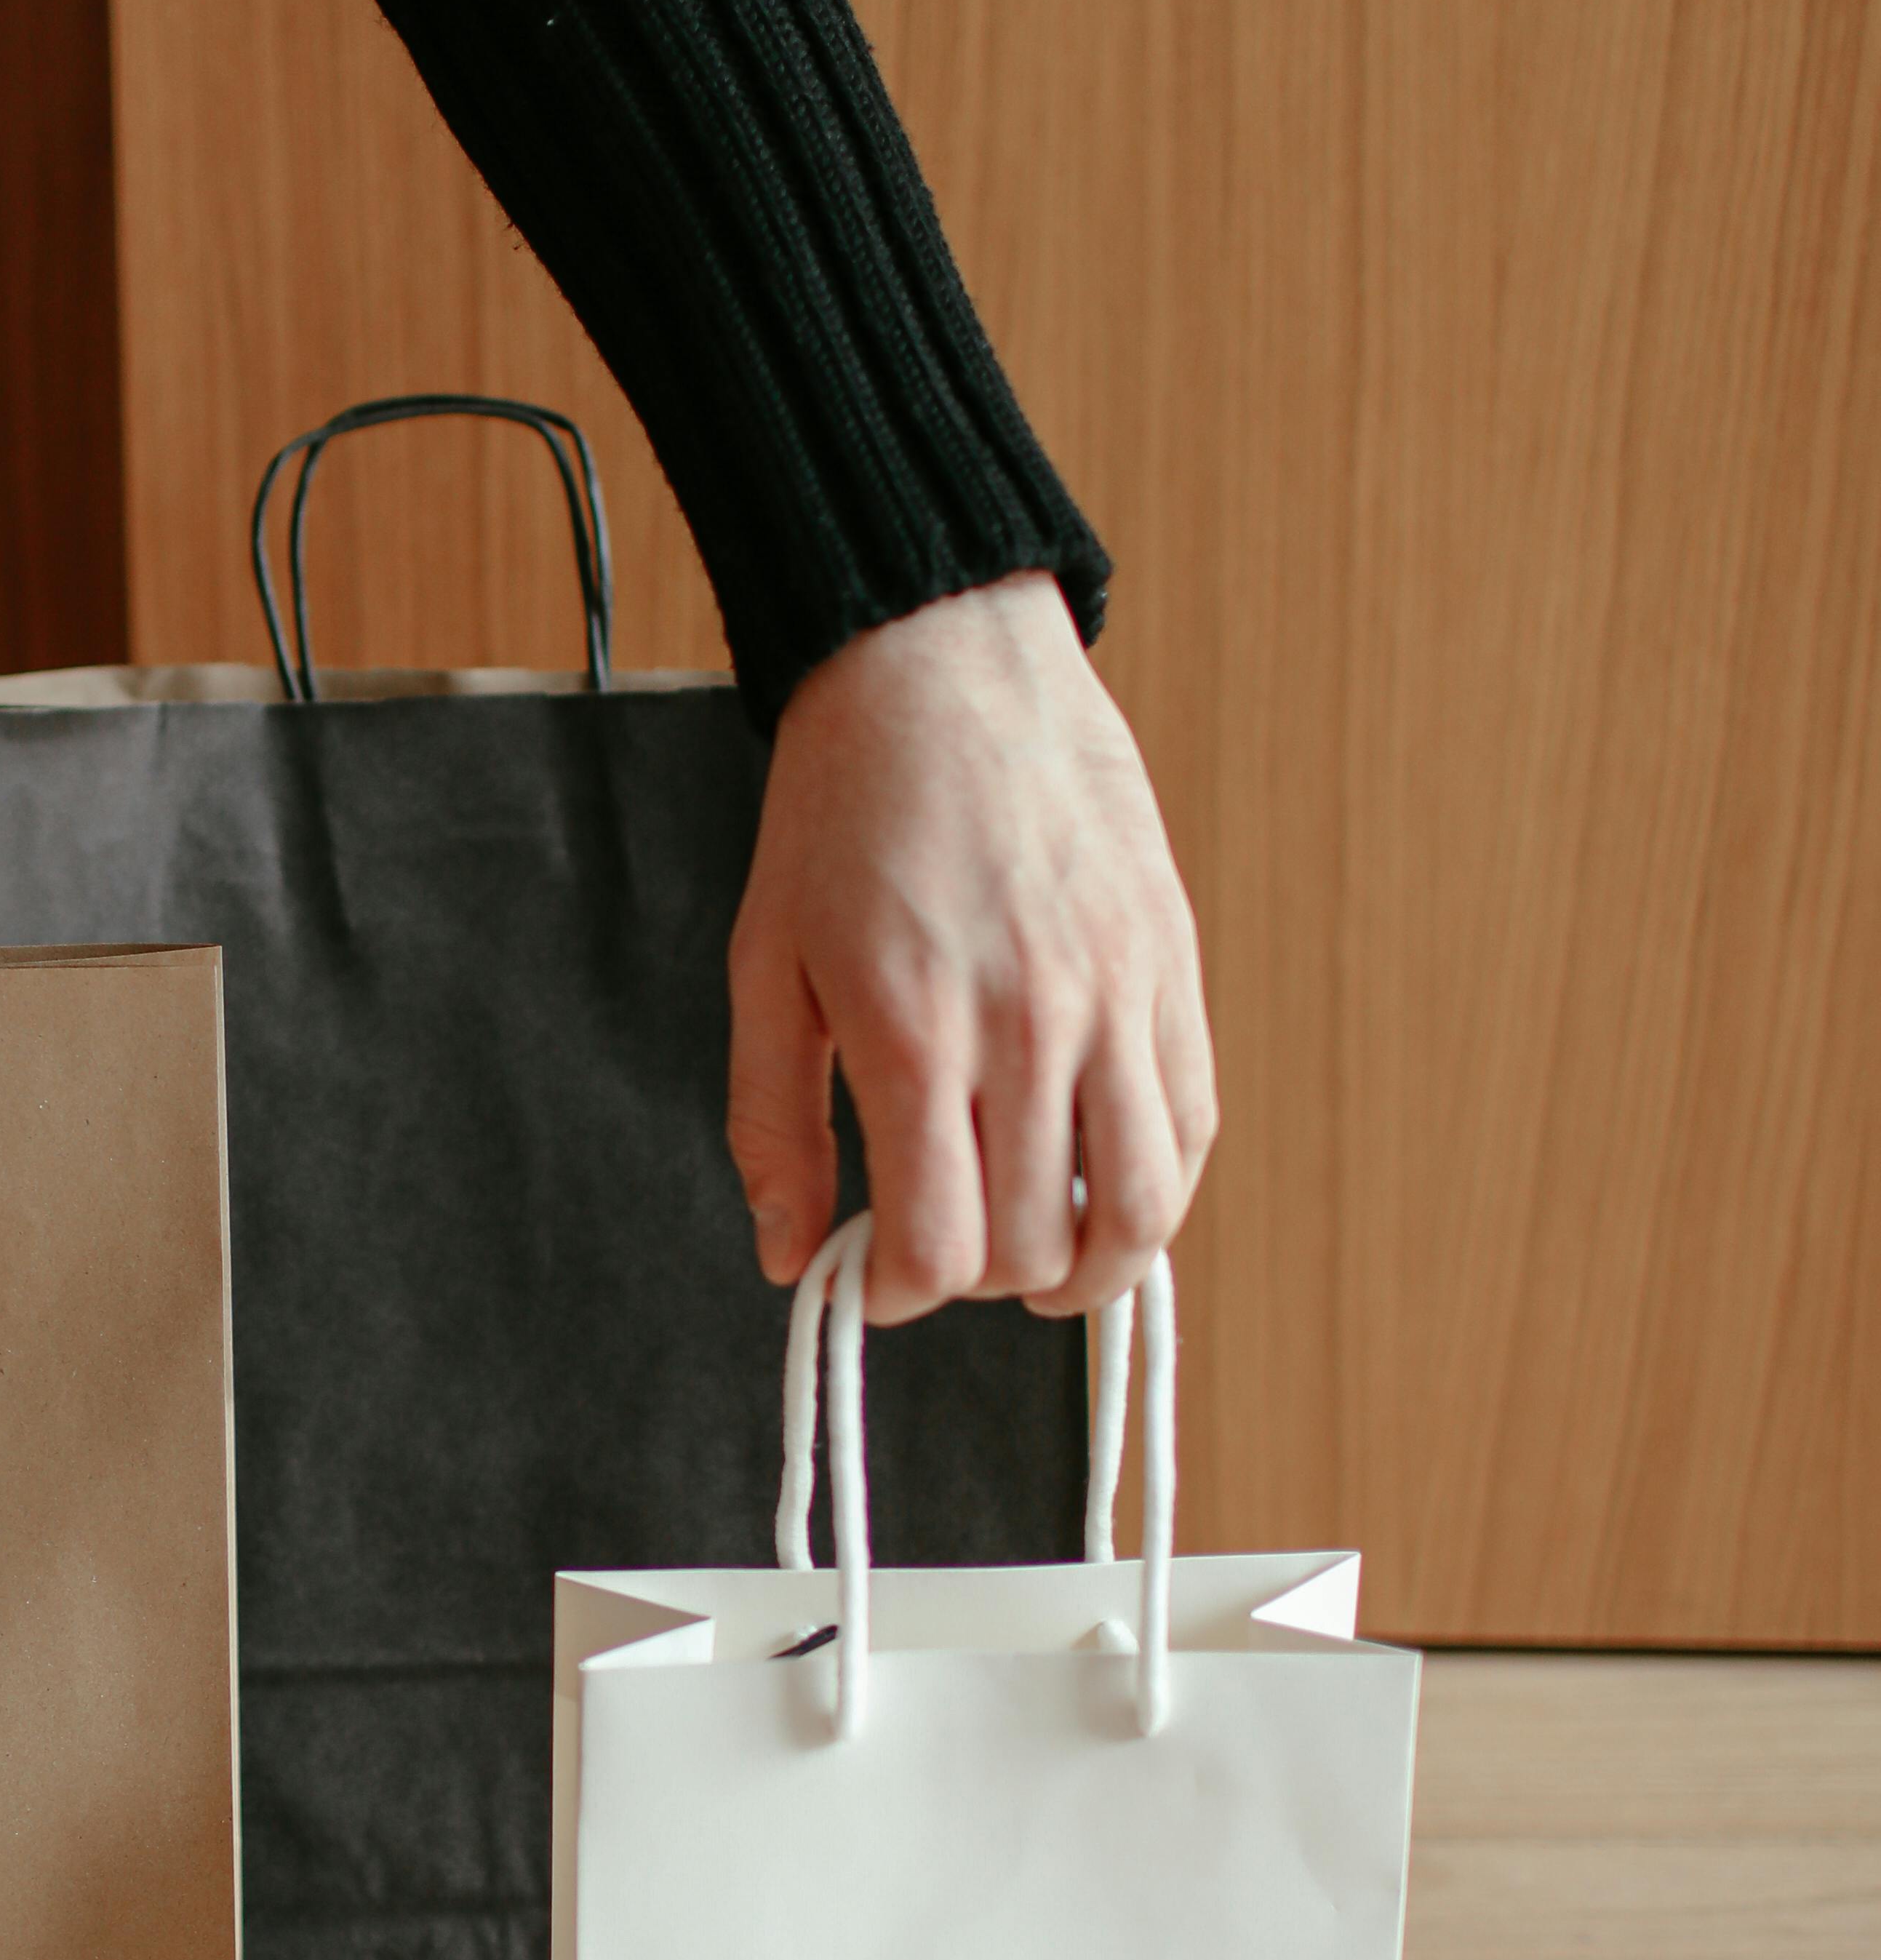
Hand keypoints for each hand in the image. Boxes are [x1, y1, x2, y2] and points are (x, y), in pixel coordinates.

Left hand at [727, 569, 1215, 1322]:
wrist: (939, 666)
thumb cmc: (840, 813)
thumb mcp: (764, 965)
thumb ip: (772, 1124)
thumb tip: (789, 1257)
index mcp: (913, 1028)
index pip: (940, 1247)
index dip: (903, 1293)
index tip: (880, 1273)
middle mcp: (1028, 1022)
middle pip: (1035, 1243)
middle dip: (980, 1279)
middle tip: (945, 1242)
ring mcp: (1116, 995)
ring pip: (1144, 1209)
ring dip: (1091, 1266)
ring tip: (1042, 1257)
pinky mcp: (1171, 965)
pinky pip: (1194, 1124)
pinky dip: (1157, 1188)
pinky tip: (1102, 1184)